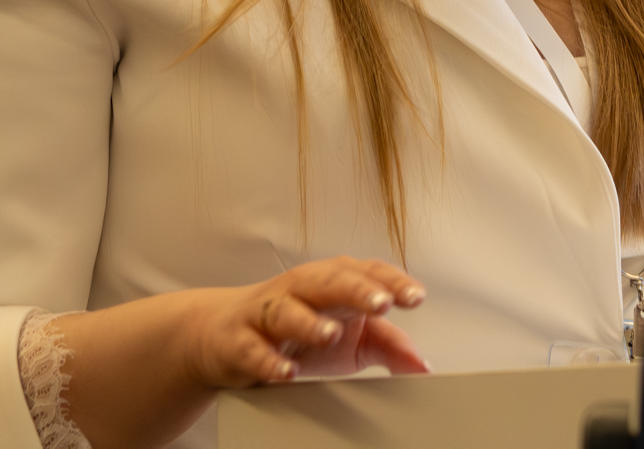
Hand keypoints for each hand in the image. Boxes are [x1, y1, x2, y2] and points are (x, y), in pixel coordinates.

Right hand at [51, 256, 428, 448]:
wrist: (221, 336)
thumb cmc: (296, 333)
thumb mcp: (348, 338)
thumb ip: (387, 344)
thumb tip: (422, 362)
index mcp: (331, 282)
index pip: (364, 272)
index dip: (391, 281)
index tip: (415, 297)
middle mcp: (299, 290)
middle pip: (328, 281)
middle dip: (356, 289)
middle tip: (382, 302)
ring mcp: (266, 312)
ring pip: (286, 309)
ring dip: (309, 321)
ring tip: (331, 333)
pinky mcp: (237, 339)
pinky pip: (251, 348)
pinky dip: (267, 360)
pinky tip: (285, 371)